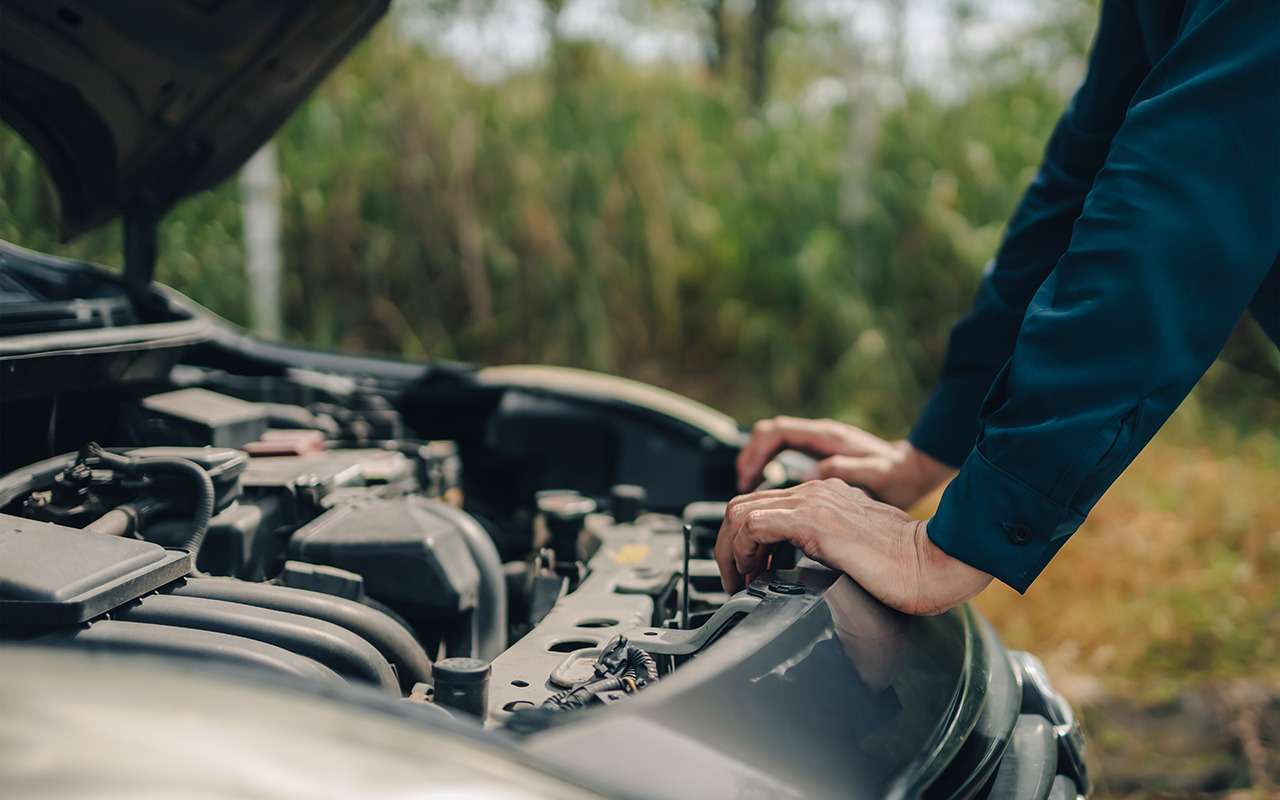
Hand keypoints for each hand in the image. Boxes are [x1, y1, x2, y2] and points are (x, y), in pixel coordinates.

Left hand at [714, 479, 991, 614]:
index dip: (743, 540)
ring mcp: (813, 501)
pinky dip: (741, 551)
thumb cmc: (908, 569)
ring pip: (740, 512)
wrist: (935, 563)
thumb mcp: (855, 554)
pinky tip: (752, 575)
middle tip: (733, 580)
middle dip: (727, 545)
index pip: (764, 506)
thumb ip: (827, 551)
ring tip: (737, 582)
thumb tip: (799, 574)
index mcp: (826, 497)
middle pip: (744, 505)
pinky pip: (753, 525)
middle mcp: (815, 492)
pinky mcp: (813, 519)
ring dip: (729, 550)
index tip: (746, 572)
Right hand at [736, 416, 954, 509]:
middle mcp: (819, 437)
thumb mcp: (880, 474)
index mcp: (827, 438)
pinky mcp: (820, 458)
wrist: (917, 472)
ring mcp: (818, 446)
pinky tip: (769, 498)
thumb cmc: (901, 476)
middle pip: (767, 436)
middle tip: (740, 489)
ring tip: (747, 496)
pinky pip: (783, 457)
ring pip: (772, 446)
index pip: (776, 432)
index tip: (745, 478)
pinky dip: (770, 473)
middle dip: (747, 460)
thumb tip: (812, 472)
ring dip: (756, 466)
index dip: (755, 452)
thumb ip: (848, 470)